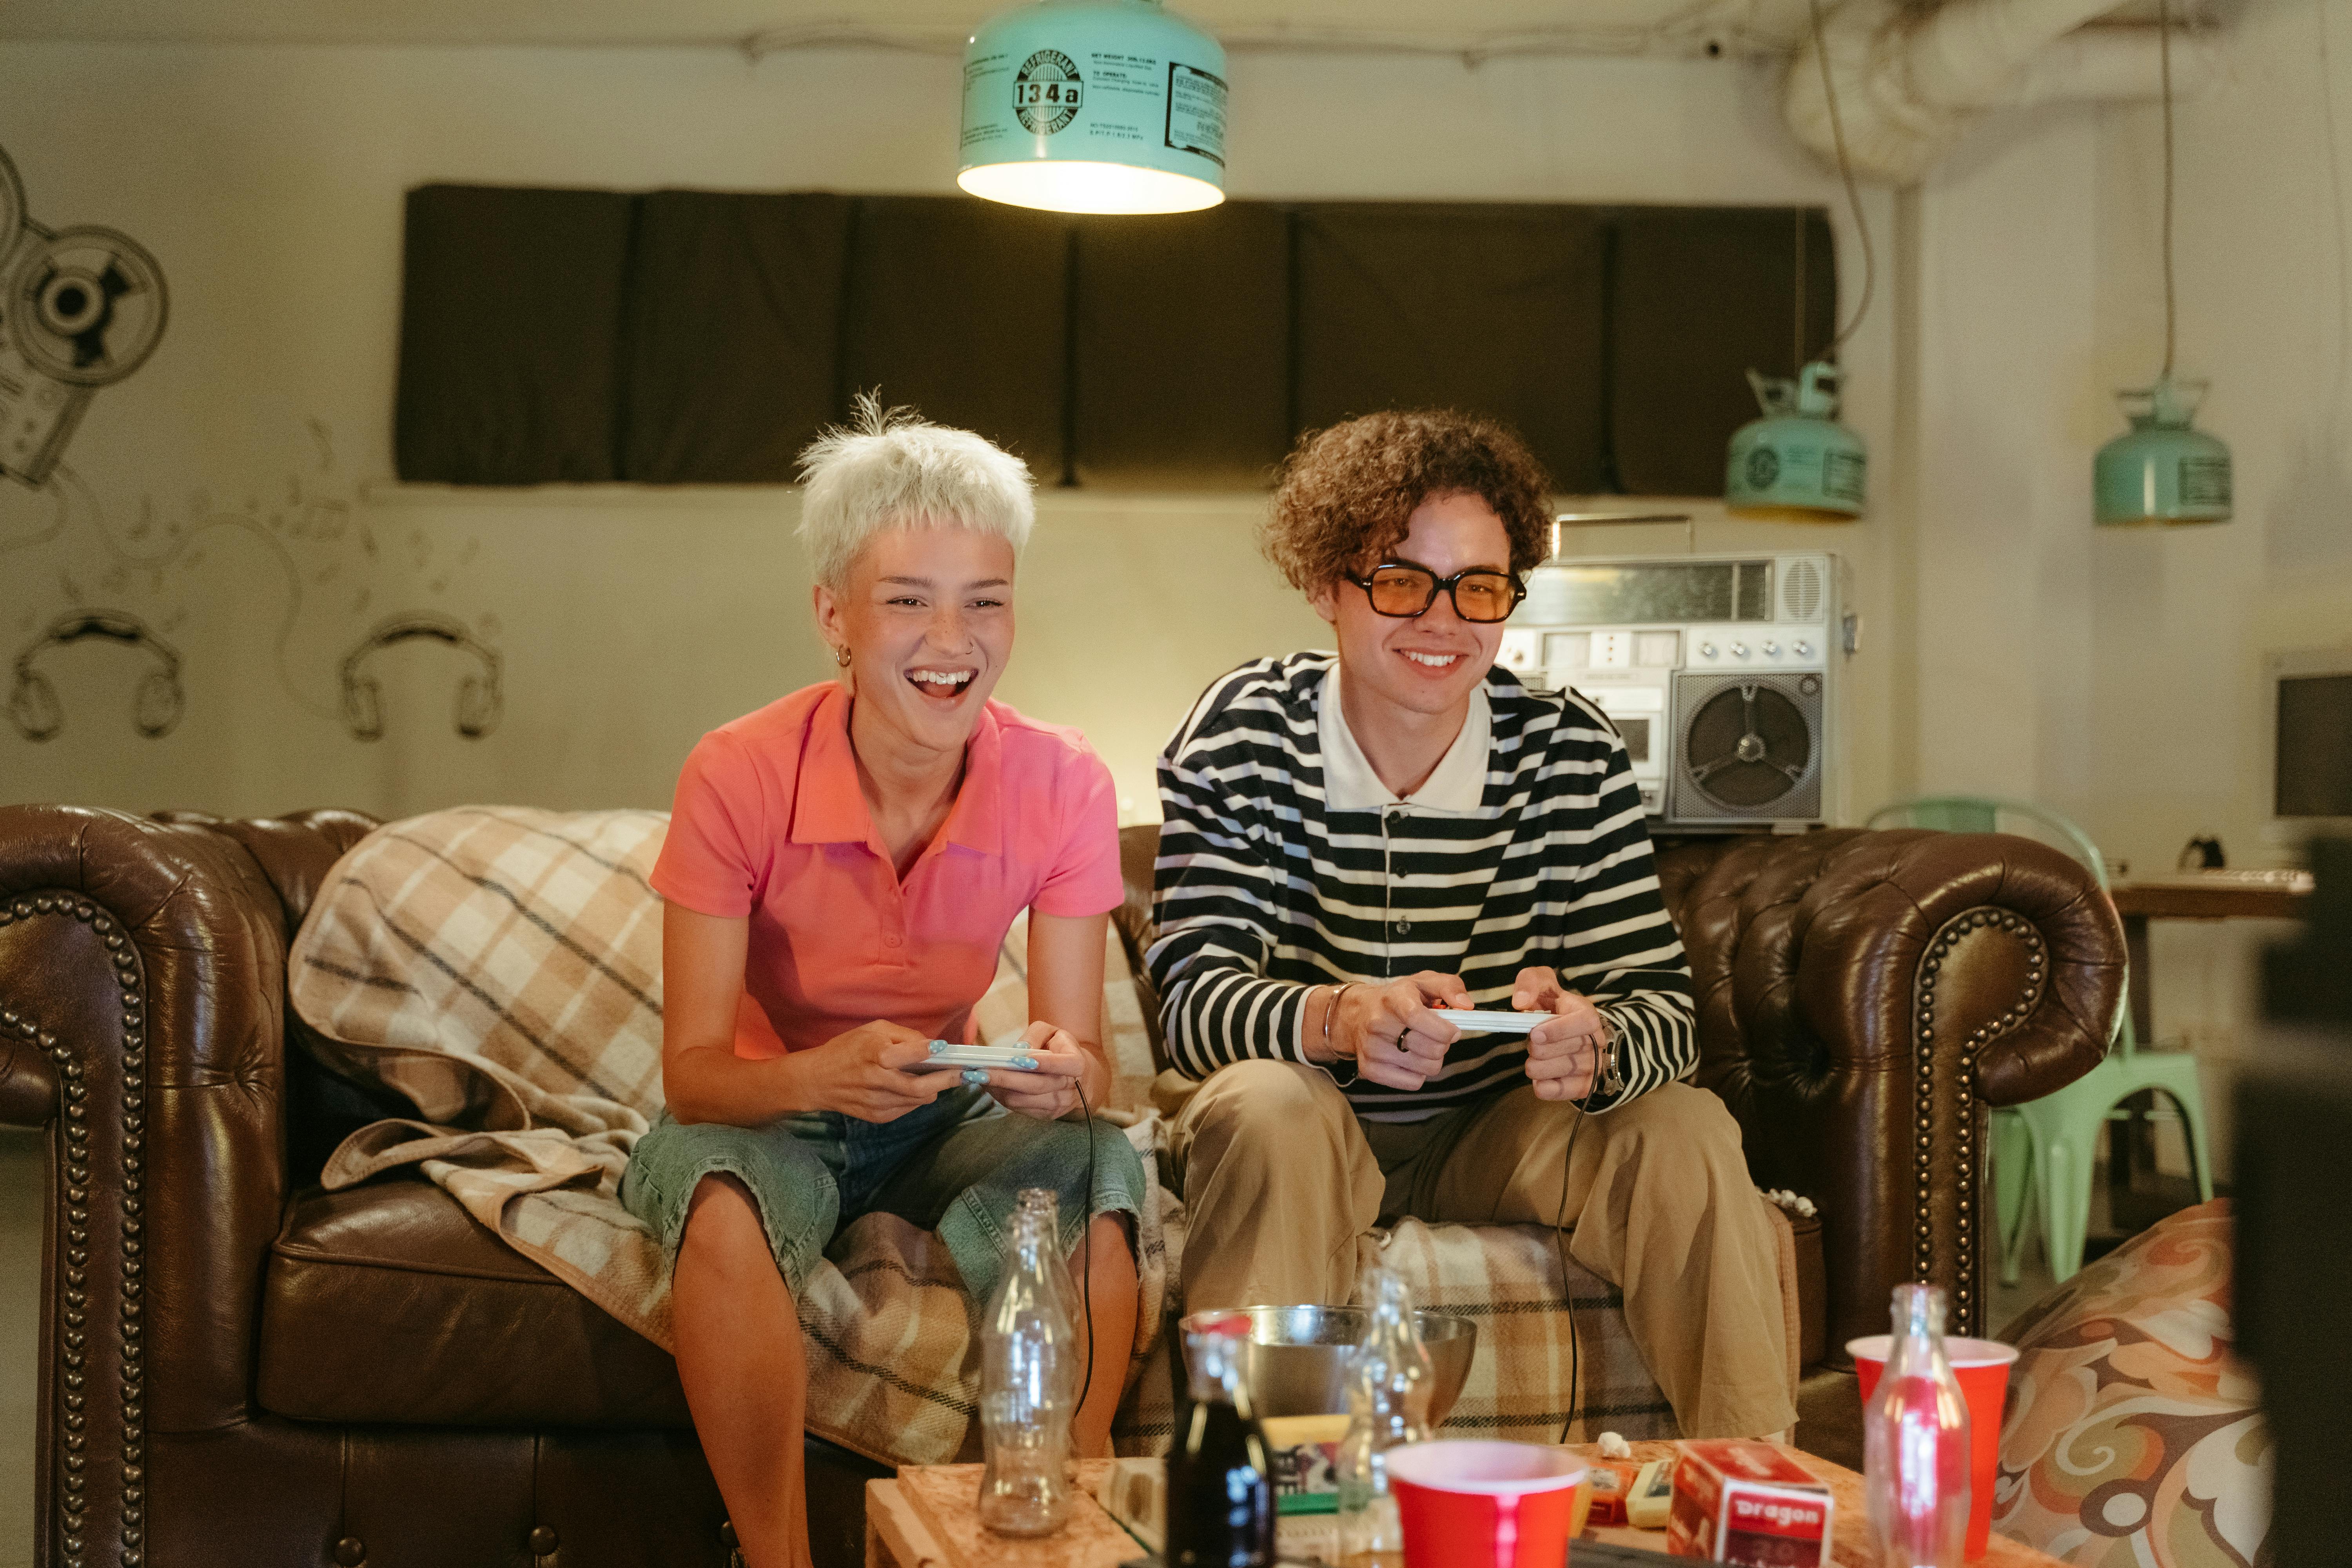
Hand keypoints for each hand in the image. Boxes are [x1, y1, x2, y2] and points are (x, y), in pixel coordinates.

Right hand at [792, 1020, 950, 1122]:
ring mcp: (879, 1103)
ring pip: (919, 1100)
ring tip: (940, 1078)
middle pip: (923, 1087)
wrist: (817, 1080)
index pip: (913, 1054)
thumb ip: (904, 1036)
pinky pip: (908, 1108)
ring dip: (934, 1089)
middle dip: (947, 1080)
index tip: (946, 1050)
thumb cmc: (846, 1049)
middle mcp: (879, 1081)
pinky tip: (914, 1087)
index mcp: (876, 1055)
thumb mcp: (873, 1030)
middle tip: (963, 1073)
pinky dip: (916, 1098)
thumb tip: (932, 1045)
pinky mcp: (878, 1116)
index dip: (933, 1052)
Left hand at [964, 1020, 1102, 1120]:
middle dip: (1005, 1078)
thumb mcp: (1053, 1032)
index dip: (1044, 1063)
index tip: (1017, 1059)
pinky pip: (1018, 1108)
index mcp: (1076, 1064)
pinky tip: (988, 1085)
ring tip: (977, 1077)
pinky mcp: (1045, 1115)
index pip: (1064, 1065)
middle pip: (1035, 1086)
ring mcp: (1056, 1105)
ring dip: (997, 1089)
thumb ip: (1036, 1035)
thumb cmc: (1061, 1050)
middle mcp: (1068, 1088)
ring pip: (1022, 1100)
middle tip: (980, 1070)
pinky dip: (1000, 1096)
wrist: (1078, 1079)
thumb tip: (1018, 1048)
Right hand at [1327, 972, 1469, 1090]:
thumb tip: (1466, 1006)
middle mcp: (1378, 1024)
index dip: (1443, 1029)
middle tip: (1435, 1036)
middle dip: (1442, 1044)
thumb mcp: (1424, 982)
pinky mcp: (1370, 1070)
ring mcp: (1372, 1049)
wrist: (1358, 1014)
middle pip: (1430, 1049)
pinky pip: (1413, 1083)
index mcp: (1393, 998)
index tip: (1454, 1031)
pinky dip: (1419, 1074)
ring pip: (1425, 1069)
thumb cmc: (1399, 998)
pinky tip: (1409, 1059)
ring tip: (1421, 1046)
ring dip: (1432, 1060)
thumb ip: (1450, 987)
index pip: (1417, 1017)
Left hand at [1512, 967, 1609, 1101]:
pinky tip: (1537, 1080)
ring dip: (1542, 1068)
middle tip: (1530, 1046)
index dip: (1560, 1030)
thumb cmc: (1551, 1003)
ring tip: (1531, 1062)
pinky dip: (1548, 1089)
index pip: (1585, 1022)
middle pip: (1573, 1049)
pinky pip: (1569, 1092)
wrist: (1562, 1025)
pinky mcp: (1585, 1083)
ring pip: (1569, 1071)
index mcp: (1586, 1013)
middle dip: (1543, 1050)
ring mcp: (1593, 1063)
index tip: (1535, 1034)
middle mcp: (1596, 1039)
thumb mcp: (1541, 982)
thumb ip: (1530, 982)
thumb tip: (1520, 1002)